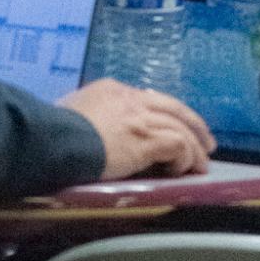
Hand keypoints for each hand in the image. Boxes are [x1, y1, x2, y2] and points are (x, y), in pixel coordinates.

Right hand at [59, 79, 213, 179]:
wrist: (54, 140)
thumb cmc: (54, 132)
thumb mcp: (70, 112)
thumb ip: (87, 116)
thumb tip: (90, 129)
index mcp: (114, 90)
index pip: (150, 99)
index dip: (166, 115)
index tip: (174, 128)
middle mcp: (132, 99)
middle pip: (174, 107)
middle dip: (193, 123)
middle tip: (205, 141)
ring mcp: (141, 117)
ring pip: (180, 126)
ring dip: (194, 147)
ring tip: (200, 164)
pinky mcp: (146, 139)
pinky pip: (177, 145)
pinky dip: (184, 157)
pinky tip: (182, 170)